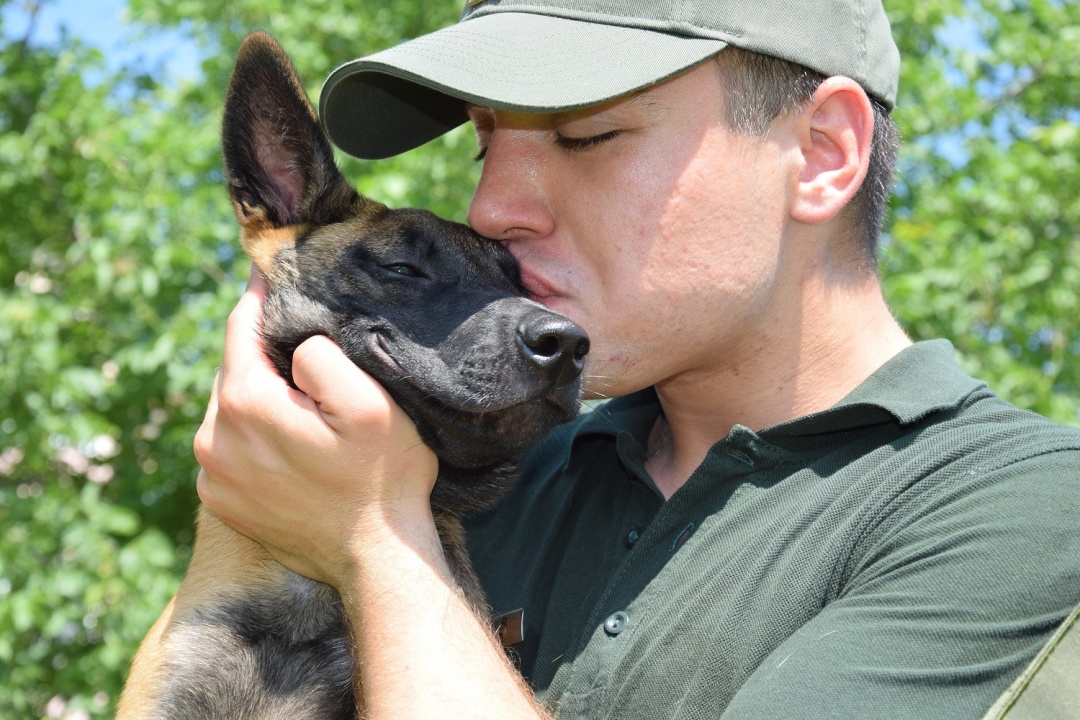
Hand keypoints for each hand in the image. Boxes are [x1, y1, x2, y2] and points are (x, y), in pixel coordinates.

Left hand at [194, 266, 439, 587]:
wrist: (376, 560)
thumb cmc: (382, 478)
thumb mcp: (370, 404)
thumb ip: (323, 356)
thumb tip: (296, 342)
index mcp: (245, 403)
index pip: (240, 326)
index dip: (260, 294)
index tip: (272, 268)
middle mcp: (214, 438)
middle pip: (233, 367)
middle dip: (263, 350)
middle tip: (300, 337)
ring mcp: (212, 476)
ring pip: (228, 408)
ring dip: (257, 394)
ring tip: (298, 394)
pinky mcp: (219, 503)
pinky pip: (229, 447)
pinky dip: (251, 434)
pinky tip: (289, 442)